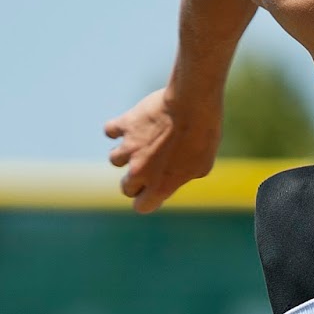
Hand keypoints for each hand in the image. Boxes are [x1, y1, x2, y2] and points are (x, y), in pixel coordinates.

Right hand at [104, 87, 220, 212]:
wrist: (192, 106)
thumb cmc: (204, 136)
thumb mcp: (202, 165)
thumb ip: (183, 176)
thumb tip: (174, 178)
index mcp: (161, 185)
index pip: (142, 206)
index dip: (146, 200)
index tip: (154, 190)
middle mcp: (140, 171)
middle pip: (126, 187)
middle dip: (136, 180)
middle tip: (151, 165)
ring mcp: (130, 148)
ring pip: (114, 159)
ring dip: (126, 153)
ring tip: (142, 142)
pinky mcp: (125, 125)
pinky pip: (110, 130)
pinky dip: (118, 128)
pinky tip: (133, 123)